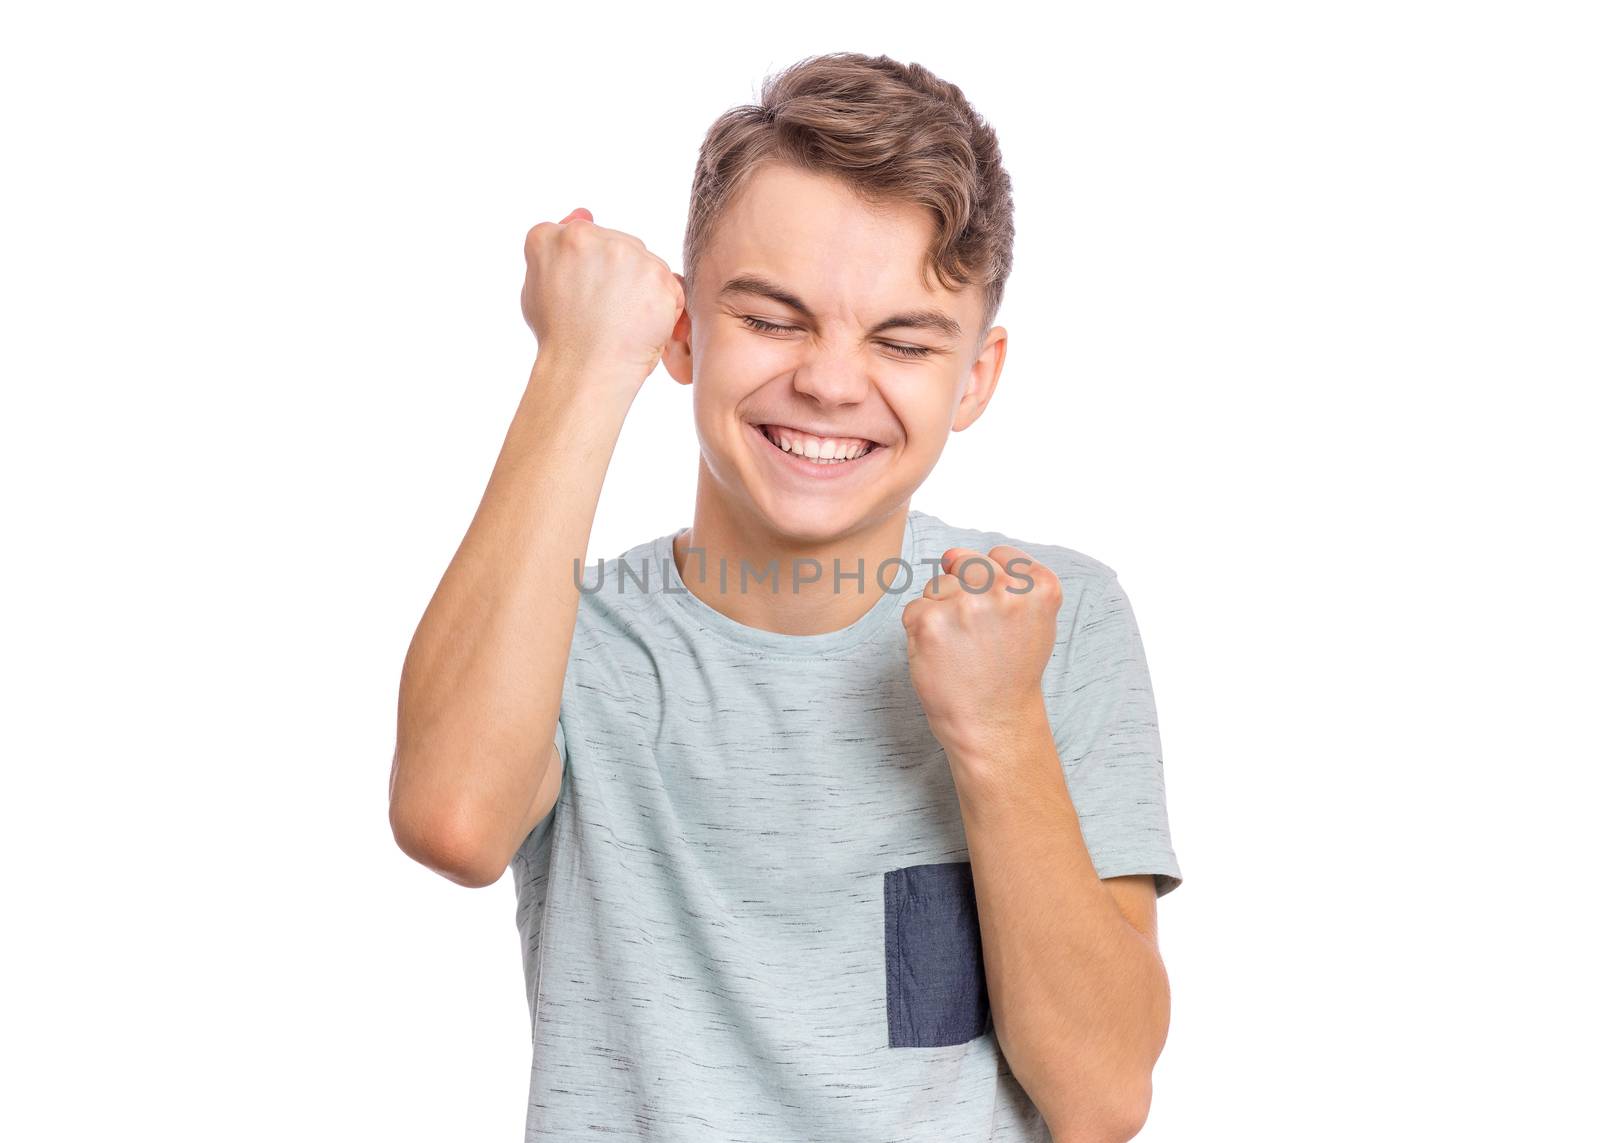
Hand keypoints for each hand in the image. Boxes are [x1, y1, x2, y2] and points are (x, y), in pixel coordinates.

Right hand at [521, 207, 685, 386]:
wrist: (584, 371)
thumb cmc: (558, 337)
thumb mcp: (536, 286)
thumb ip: (555, 247)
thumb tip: (583, 212)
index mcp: (550, 238)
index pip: (576, 235)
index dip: (586, 269)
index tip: (583, 294)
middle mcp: (586, 236)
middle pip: (616, 244)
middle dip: (617, 274)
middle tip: (605, 313)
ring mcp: (625, 253)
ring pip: (644, 261)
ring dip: (641, 287)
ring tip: (623, 322)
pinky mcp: (658, 274)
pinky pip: (669, 284)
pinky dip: (663, 306)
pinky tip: (643, 325)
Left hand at [902, 545, 1062, 756]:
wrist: (993, 723)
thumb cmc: (1011, 674)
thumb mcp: (1035, 622)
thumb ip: (1011, 582)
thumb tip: (953, 556)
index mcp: (1038, 587)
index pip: (1001, 555)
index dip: (993, 584)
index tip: (998, 618)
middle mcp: (1004, 590)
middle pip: (965, 562)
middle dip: (962, 590)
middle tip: (974, 634)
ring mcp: (966, 604)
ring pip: (937, 585)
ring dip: (940, 612)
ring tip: (960, 649)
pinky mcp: (930, 621)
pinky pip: (914, 609)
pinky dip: (920, 632)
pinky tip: (942, 656)